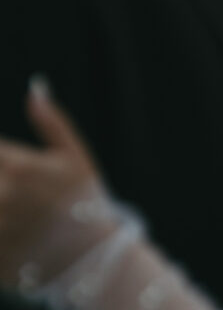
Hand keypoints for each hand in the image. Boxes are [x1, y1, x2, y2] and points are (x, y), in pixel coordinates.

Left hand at [0, 79, 100, 282]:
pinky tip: (6, 218)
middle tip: (7, 178)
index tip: (2, 156)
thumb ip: (51, 120)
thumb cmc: (84, 200)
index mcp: (19, 167)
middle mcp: (2, 196)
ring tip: (7, 194)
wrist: (91, 259)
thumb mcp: (74, 155)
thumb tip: (35, 86)